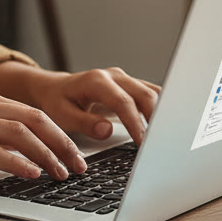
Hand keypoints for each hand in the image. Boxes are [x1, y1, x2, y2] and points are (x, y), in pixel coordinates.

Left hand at [0, 66, 159, 144]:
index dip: (136, 123)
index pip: (123, 102)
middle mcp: (113, 76)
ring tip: (166, 138)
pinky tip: (163, 128)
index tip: (143, 143)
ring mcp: (124, 79)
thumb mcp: (63, 115)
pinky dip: (160, 110)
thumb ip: (84, 123)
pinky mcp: (130, 86)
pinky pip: (151, 95)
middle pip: (145, 94)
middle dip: (156, 119)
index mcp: (96, 81)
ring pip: (153, 93)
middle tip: (160, 144)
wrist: (56, 89)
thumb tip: (106, 130)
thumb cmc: (57, 103)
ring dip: (161, 114)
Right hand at [0, 91, 86, 178]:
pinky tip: (31, 174)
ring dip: (46, 154)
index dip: (60, 134)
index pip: (34, 113)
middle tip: (79, 166)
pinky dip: (17, 162)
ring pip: (20, 133)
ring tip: (61, 174)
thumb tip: (22, 152)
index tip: (76, 154)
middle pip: (36, 119)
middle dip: (63, 143)